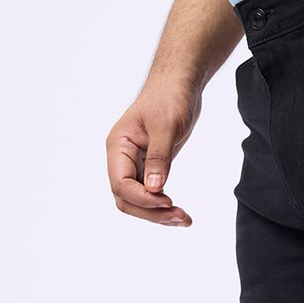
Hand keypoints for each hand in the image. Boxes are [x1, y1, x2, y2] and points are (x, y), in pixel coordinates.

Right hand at [105, 79, 201, 225]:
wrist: (180, 83)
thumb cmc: (170, 96)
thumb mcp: (167, 126)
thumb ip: (159, 157)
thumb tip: (154, 189)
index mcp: (118, 146)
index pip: (120, 183)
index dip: (142, 198)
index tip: (168, 201)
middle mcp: (122, 158)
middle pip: (126, 198)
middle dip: (151, 212)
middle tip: (180, 217)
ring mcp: (135, 164)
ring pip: (138, 200)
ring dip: (158, 214)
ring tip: (185, 220)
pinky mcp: (150, 166)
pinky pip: (150, 194)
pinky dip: (163, 206)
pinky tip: (180, 214)